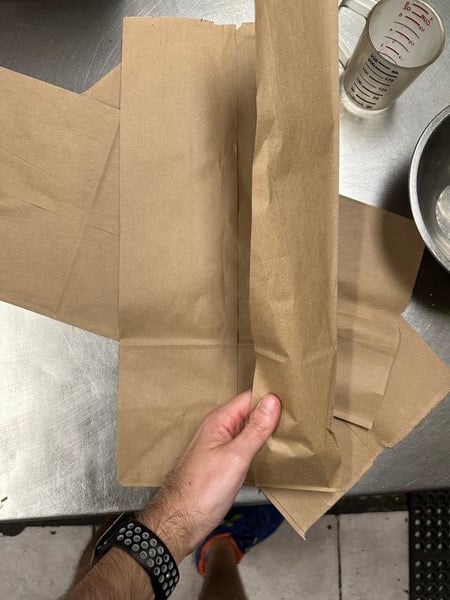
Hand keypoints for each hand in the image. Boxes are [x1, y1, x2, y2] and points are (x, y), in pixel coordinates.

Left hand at [139, 390, 280, 563]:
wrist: (180, 521)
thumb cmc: (202, 490)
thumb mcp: (236, 457)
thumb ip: (255, 428)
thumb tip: (272, 400)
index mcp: (219, 420)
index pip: (249, 397)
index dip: (270, 397)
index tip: (293, 400)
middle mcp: (218, 429)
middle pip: (249, 412)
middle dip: (271, 413)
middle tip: (298, 417)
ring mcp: (220, 446)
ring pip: (248, 430)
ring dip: (266, 431)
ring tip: (291, 431)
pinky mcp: (223, 462)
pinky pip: (244, 446)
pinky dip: (259, 446)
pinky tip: (273, 452)